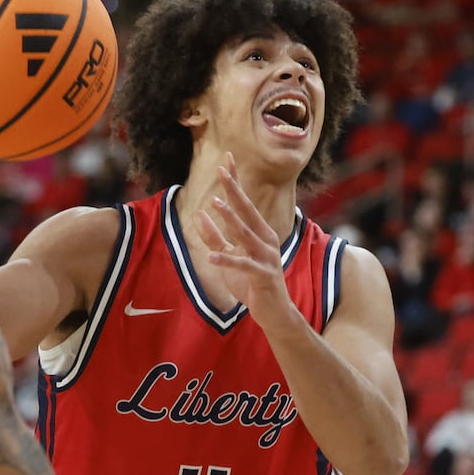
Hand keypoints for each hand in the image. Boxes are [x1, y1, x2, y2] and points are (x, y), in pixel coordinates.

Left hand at [196, 155, 295, 325]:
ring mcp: (267, 257)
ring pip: (246, 234)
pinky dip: (227, 261)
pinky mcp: (263, 276)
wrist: (274, 314)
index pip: (245, 203)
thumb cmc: (252, 284)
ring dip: (230, 218)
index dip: (236, 182)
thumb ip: (214, 237)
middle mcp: (266, 240)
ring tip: (214, 202)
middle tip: (221, 170)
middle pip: (248, 211)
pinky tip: (211, 257)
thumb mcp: (229, 258)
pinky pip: (243, 266)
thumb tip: (198, 213)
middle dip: (234, 190)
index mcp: (259, 233)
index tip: (226, 160)